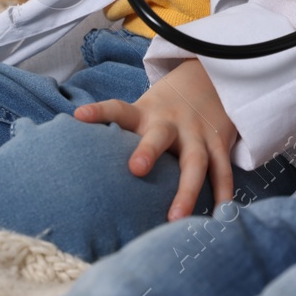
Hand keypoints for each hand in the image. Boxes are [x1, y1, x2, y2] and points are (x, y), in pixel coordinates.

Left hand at [72, 58, 236, 220]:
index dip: (99, 112)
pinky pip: (223, 172)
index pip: (118, 110)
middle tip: (136, 168)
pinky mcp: (219, 143)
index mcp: (146, 114)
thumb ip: (118, 134)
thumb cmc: (164, 110)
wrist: (209, 78)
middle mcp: (171, 123)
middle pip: (160, 136)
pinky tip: (220, 217)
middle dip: (148, 150)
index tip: (79, 116)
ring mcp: (197, 133)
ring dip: (187, 189)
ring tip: (175, 218)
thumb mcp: (142, 112)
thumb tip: (73, 163)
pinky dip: (223, 194)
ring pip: (196, 161)